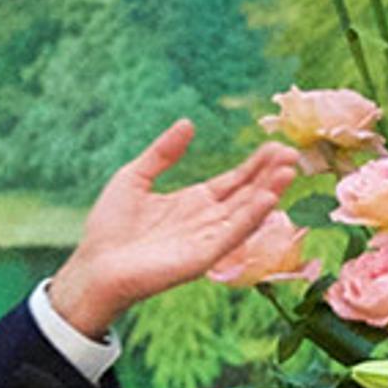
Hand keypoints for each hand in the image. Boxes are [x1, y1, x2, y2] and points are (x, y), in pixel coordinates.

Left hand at [45, 121, 307, 338]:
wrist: (94, 265)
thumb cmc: (110, 227)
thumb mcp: (135, 177)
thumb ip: (162, 153)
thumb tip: (188, 123)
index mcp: (194, 202)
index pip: (234, 181)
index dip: (256, 164)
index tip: (277, 146)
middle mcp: (207, 220)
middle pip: (246, 194)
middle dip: (270, 174)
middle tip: (292, 154)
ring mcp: (207, 239)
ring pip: (245, 213)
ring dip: (268, 193)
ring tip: (289, 172)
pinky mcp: (202, 257)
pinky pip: (231, 235)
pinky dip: (251, 217)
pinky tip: (267, 199)